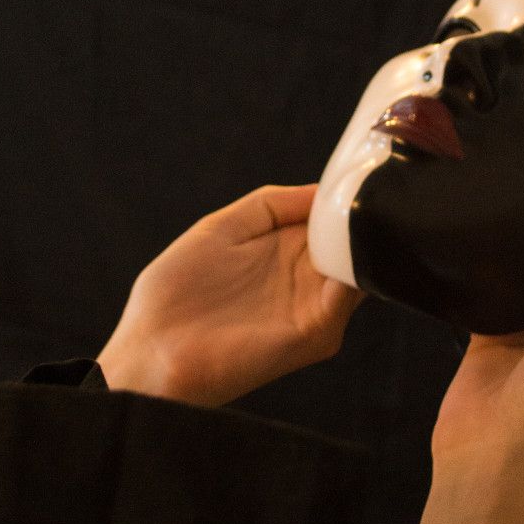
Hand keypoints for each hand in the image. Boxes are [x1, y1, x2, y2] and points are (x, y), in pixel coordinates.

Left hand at [98, 182, 366, 406]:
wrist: (152, 349)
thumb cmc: (176, 294)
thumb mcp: (223, 229)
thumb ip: (271, 205)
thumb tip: (321, 189)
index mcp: (285, 257)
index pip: (332, 225)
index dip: (346, 201)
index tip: (360, 173)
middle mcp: (305, 284)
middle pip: (351, 246)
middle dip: (364, 219)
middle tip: (372, 190)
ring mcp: (313, 310)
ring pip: (358, 269)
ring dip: (364, 242)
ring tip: (365, 213)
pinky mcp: (313, 333)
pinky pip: (346, 297)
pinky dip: (356, 270)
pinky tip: (348, 245)